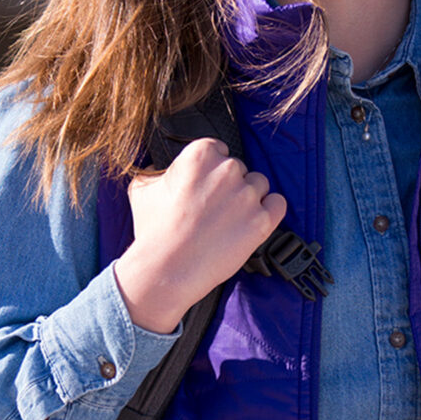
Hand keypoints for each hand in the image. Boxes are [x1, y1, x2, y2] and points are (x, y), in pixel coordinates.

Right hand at [113, 139, 286, 332]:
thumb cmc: (153, 231)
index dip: (211, 170)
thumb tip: (165, 170)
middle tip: (213, 209)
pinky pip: (278, 203)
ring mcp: (247, 195)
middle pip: (239, 168)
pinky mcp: (261, 220)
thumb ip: (160, 170)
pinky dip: (270, 211)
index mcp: (200, 154)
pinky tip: (254, 221)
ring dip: (248, 198)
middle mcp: (227, 170)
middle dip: (228, 186)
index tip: (205, 186)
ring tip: (229, 219)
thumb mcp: (143, 188)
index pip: (218, 149)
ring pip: (259, 184)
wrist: (166, 270)